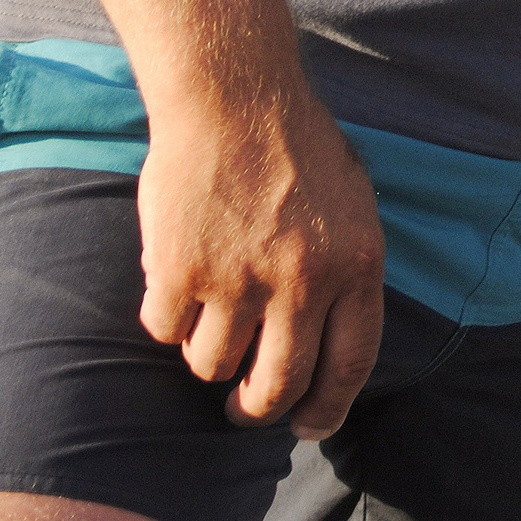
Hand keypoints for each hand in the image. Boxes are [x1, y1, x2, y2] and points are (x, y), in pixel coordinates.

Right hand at [136, 84, 384, 438]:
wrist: (232, 93)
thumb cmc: (293, 145)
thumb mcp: (351, 206)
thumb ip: (345, 273)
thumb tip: (332, 352)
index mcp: (356, 264)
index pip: (350, 365)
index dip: (327, 408)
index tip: (308, 426)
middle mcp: (303, 281)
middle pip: (278, 386)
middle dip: (256, 410)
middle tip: (242, 408)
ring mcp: (240, 279)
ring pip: (213, 364)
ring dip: (206, 352)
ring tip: (207, 310)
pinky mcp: (182, 271)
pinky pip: (165, 330)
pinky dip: (165, 315)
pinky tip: (174, 275)